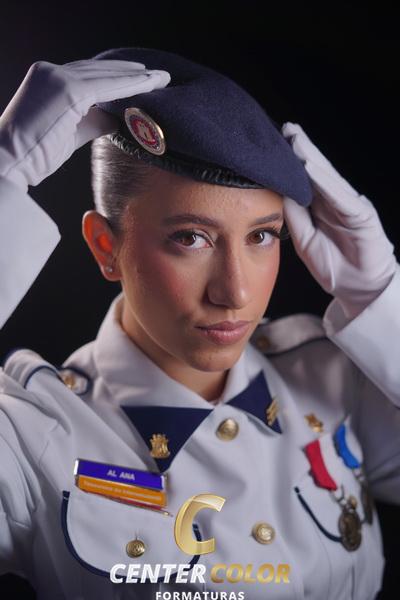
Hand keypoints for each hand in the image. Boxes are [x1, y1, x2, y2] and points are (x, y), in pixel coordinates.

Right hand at [0, 59, 170, 191]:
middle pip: (100, 70)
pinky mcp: (67, 89)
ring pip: (106, 75)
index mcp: (48, 80)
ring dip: (137, 77)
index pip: (89, 76)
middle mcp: (51, 72)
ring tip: (161, 79)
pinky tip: (149, 85)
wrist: (10, 161)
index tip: (141, 81)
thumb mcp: (69, 133)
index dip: (117, 79)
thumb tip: (116, 120)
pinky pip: (106, 86)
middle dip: (131, 74)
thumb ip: (91, 122)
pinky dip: (130, 85)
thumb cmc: (35, 154)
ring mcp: (57, 77)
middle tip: (158, 76)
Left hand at [281, 122, 396, 319]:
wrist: (359, 289)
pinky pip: (340, 195)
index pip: (304, 181)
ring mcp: (350, 206)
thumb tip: (279, 192)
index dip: (290, 164)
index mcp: (322, 208)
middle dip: (301, 150)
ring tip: (294, 139)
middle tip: (284, 128)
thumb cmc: (333, 265)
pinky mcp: (361, 215)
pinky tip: (310, 167)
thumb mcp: (305, 240)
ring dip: (311, 158)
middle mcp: (336, 203)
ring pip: (327, 178)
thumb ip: (295, 216)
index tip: (273, 146)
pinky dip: (325, 181)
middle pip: (316, 172)